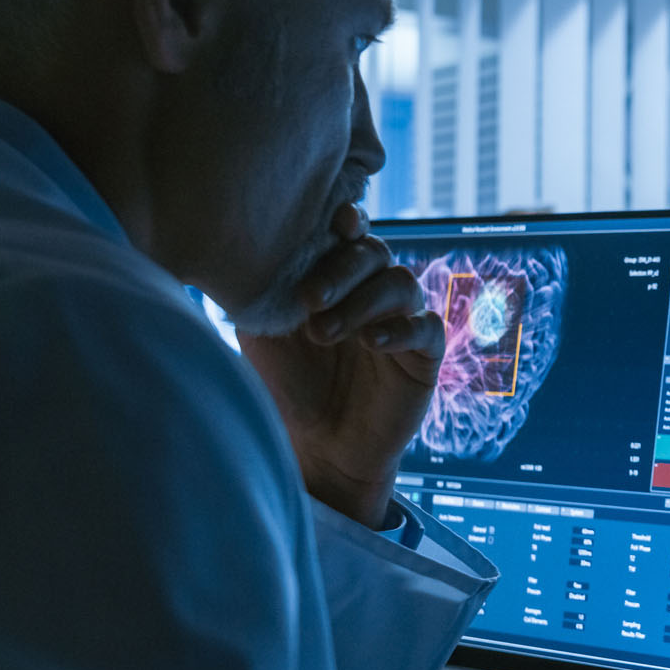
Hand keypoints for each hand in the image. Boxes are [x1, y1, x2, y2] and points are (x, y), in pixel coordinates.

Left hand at [238, 206, 444, 526]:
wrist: (317, 448)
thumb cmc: (286, 386)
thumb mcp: (263, 334)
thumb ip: (262, 291)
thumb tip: (243, 248)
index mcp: (336, 277)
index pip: (349, 234)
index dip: (348, 220)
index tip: (335, 222)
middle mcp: (371, 291)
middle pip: (374, 253)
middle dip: (342, 270)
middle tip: (309, 298)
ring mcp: (401, 321)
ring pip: (402, 284)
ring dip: (363, 302)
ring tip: (325, 332)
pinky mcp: (425, 356)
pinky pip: (427, 328)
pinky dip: (400, 330)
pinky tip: (370, 344)